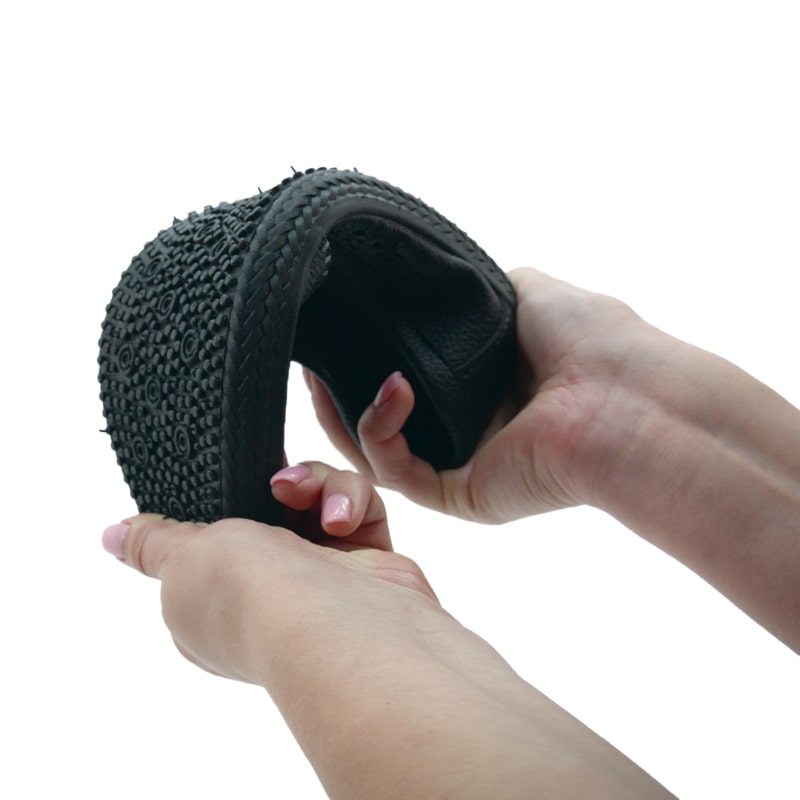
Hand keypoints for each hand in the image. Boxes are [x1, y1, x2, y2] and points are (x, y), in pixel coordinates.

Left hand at [102, 462, 433, 683]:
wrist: (341, 626)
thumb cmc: (252, 598)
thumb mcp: (182, 560)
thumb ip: (153, 541)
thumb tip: (111, 536)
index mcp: (210, 604)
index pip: (208, 541)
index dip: (217, 507)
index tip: (222, 479)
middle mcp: (267, 592)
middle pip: (267, 507)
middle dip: (273, 484)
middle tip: (275, 483)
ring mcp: (320, 577)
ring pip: (315, 498)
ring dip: (315, 485)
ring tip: (307, 497)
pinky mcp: (367, 563)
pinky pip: (357, 506)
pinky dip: (349, 501)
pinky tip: (341, 518)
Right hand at [309, 268, 799, 649]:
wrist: (626, 397)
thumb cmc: (591, 342)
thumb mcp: (524, 292)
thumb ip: (471, 292)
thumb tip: (436, 282)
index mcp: (480, 388)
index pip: (401, 381)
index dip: (360, 359)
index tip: (330, 333)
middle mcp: (467, 430)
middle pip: (377, 422)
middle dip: (335, 394)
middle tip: (311, 359)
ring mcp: (461, 466)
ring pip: (374, 453)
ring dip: (340, 415)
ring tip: (322, 375)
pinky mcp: (459, 495)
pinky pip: (397, 470)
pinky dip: (380, 430)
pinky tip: (394, 390)